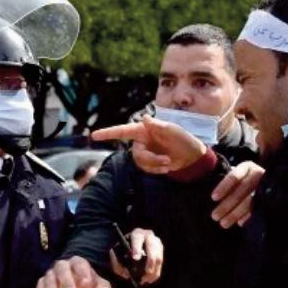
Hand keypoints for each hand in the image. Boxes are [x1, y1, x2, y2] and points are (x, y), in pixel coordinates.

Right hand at [36, 256, 115, 287]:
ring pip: (48, 279)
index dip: (83, 272)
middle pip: (61, 269)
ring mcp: (51, 275)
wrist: (73, 286)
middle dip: (66, 281)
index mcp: (78, 263)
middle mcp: (62, 266)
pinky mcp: (42, 285)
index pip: (80, 264)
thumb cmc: (87, 285)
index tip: (87, 283)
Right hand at [91, 115, 206, 172]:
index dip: (108, 133)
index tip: (94, 136)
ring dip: (155, 165)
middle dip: (151, 160)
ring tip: (169, 163)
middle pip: (136, 154)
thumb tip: (145, 118)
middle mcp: (142, 141)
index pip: (123, 131)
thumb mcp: (174, 131)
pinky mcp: (149, 164)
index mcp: (144, 130)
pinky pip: (146, 169)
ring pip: (140, 163)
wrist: (193, 157)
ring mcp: (145, 153)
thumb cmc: (184, 140)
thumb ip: (159, 126)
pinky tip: (168, 167)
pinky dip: (157, 170)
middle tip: (166, 161)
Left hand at [109, 228, 163, 284]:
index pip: (137, 238)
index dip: (137, 248)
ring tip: (145, 280)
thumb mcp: (115, 256)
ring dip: (153, 271)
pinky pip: (160, 264)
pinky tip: (149, 280)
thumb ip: (117, 262)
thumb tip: (126, 273)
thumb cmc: (121, 253)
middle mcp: (148, 236)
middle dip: (149, 261)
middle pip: (152, 247)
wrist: (129, 251)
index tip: (135, 258)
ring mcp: (157, 243)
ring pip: (158, 257)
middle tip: (145, 273)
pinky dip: (155, 273)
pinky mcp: (160, 252)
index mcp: (136, 234)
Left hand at [210, 161, 263, 227]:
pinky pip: (258, 208)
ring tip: (223, 223)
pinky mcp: (270, 198)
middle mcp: (258, 174)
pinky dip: (247, 216)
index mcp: (246, 167)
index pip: (234, 176)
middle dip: (227, 205)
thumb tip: (209, 194)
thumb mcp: (233, 177)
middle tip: (214, 216)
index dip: (223, 187)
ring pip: (250, 201)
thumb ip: (223, 181)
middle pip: (241, 190)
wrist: (261, 184)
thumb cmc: (240, 181)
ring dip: (235, 213)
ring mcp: (265, 186)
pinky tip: (239, 223)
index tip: (213, 198)